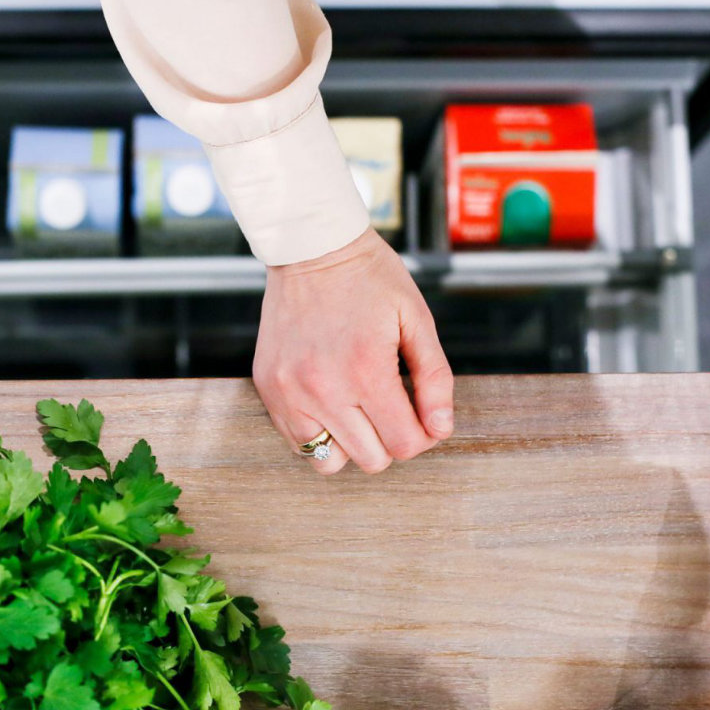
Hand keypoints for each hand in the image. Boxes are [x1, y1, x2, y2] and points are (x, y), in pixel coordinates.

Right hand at [252, 227, 453, 474]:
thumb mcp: (416, 320)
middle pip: (372, 459)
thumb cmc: (369, 278)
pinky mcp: (269, 390)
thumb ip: (434, 380)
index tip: (420, 411)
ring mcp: (289, 393)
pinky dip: (320, 433)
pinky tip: (330, 401)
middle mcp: (323, 389)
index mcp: (366, 370)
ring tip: (357, 406)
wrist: (310, 247)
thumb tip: (440, 429)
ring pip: (330, 462)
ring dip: (352, 442)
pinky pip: (298, 443)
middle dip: (390, 439)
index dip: (423, 434)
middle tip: (390, 404)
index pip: (405, 444)